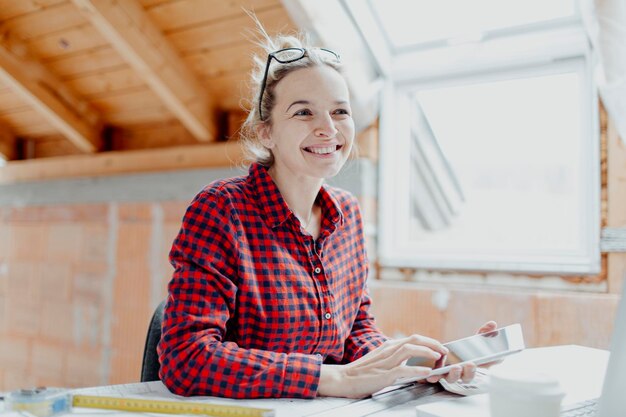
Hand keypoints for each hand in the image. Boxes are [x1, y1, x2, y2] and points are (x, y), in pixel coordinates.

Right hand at [318, 334, 458, 397]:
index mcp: (388, 346)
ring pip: (410, 349)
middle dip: (433, 343)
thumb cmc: (361, 372)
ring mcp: (386, 361)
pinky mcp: (384, 374)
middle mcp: (388, 350)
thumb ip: (394, 358)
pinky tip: (427, 372)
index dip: (429, 342)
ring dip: (427, 352)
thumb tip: (410, 360)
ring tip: (439, 357)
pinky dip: (417, 370)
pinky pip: (403, 369)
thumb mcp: (380, 360)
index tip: (439, 348)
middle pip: (414, 339)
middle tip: (444, 350)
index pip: (413, 339)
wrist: (343, 379)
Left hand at [424, 321, 497, 384]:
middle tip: (465, 365)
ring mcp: (451, 373)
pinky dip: (435, 376)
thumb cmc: (472, 349)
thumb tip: (492, 324)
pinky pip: (438, 376)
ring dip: (453, 374)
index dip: (472, 370)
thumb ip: (485, 332)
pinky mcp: (440, 372)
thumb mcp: (479, 339)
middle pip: (465, 377)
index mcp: (474, 367)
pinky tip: (432, 375)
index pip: (476, 372)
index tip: (472, 363)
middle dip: (466, 372)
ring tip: (453, 367)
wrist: (456, 353)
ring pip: (452, 378)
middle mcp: (463, 373)